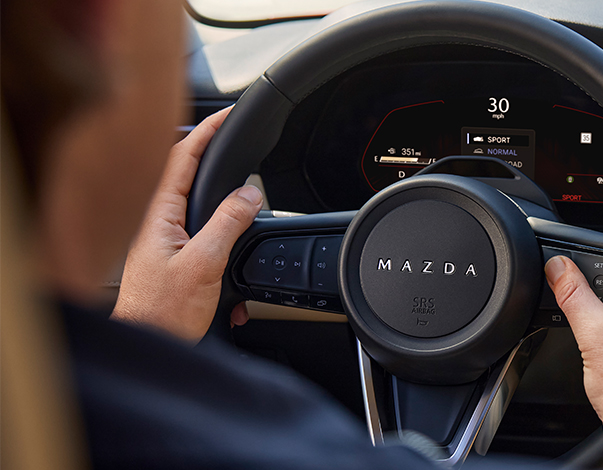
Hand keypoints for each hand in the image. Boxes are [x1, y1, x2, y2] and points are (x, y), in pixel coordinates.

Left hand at [112, 107, 262, 343]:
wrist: (146, 343)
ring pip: (193, 199)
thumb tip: (250, 194)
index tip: (228, 115)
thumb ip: (227, 224)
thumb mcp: (204, 264)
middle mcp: (155, 221)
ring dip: (217, 190)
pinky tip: (231, 227)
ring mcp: (162, 237)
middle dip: (209, 151)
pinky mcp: (171, 255)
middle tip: (232, 136)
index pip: (181, 157)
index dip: (206, 131)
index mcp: (158, 214)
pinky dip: (218, 223)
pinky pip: (197, 225)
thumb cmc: (162, 312)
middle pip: (184, 171)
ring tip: (236, 174)